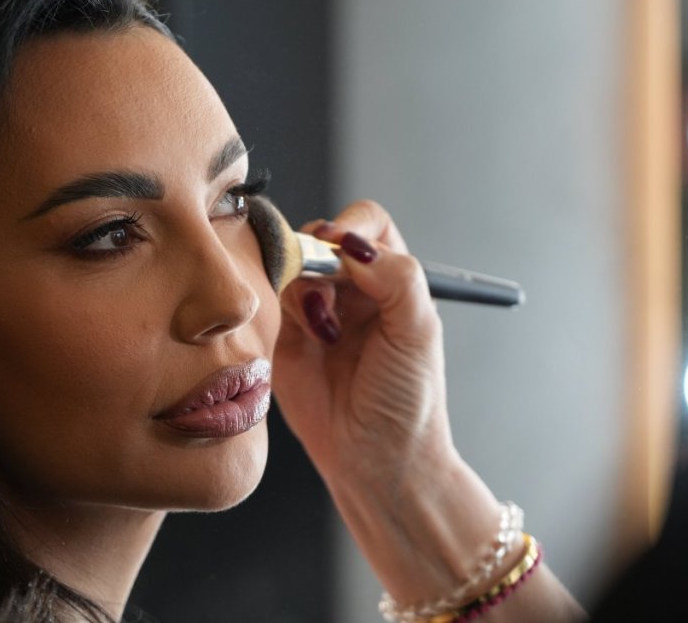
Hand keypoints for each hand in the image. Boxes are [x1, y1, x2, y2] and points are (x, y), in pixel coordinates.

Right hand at [272, 199, 456, 485]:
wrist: (376, 462)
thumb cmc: (408, 403)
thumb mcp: (419, 331)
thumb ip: (396, 276)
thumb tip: (348, 243)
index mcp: (391, 279)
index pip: (366, 224)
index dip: (350, 228)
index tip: (341, 250)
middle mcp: (353, 289)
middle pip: (320, 239)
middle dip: (318, 258)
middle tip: (327, 298)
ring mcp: (316, 313)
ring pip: (290, 268)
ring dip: (303, 289)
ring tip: (322, 331)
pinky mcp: (284, 338)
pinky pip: (268, 301)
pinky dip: (278, 308)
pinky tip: (306, 340)